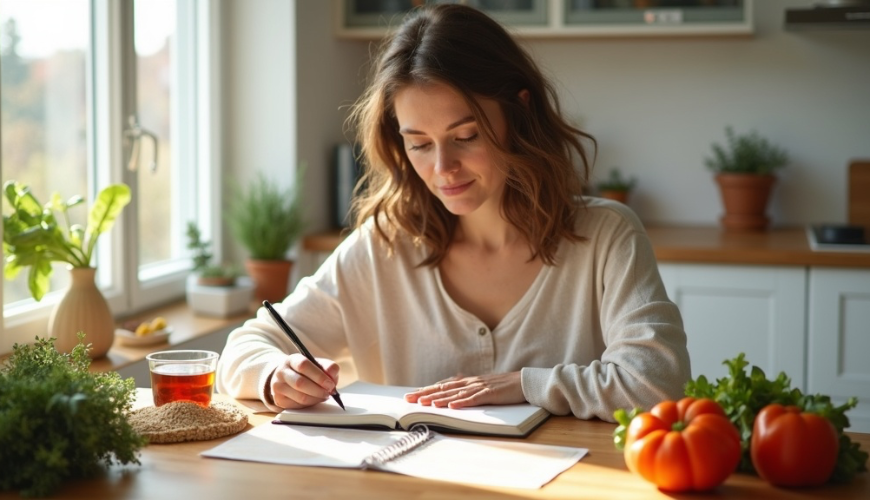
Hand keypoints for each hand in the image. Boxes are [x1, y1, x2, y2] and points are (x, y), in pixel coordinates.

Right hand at [269, 353, 339, 408]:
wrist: (287, 378)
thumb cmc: (306, 372)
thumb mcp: (317, 364)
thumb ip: (328, 366)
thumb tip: (332, 373)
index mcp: (292, 360)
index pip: (303, 365)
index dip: (319, 376)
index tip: (330, 384)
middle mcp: (282, 372)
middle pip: (300, 383)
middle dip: (318, 390)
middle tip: (329, 393)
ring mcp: (278, 387)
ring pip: (300, 397)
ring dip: (316, 398)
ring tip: (324, 396)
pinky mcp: (279, 400)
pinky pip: (298, 406)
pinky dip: (310, 404)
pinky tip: (314, 399)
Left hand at [404, 372, 524, 408]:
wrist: (524, 382)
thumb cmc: (504, 387)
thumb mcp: (483, 387)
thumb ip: (469, 390)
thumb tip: (454, 396)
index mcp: (468, 381)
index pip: (443, 386)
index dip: (427, 389)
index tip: (412, 394)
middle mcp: (471, 382)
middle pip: (445, 388)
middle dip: (426, 393)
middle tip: (410, 398)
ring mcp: (480, 387)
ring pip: (456, 394)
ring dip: (440, 399)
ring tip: (427, 403)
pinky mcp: (490, 393)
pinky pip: (474, 398)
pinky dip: (462, 402)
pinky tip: (452, 406)